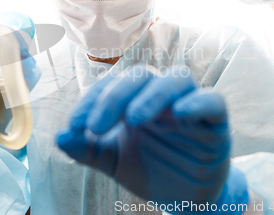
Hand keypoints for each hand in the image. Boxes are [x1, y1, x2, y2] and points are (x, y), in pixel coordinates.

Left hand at [57, 65, 247, 212]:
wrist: (183, 198)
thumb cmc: (148, 169)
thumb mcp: (111, 161)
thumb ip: (86, 148)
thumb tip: (59, 136)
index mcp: (133, 99)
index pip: (111, 84)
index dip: (91, 100)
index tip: (74, 125)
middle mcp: (160, 96)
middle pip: (141, 75)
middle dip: (115, 96)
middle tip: (96, 126)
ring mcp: (188, 106)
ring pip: (177, 78)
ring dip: (153, 94)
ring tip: (134, 118)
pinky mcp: (215, 121)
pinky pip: (213, 100)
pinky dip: (197, 102)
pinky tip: (179, 114)